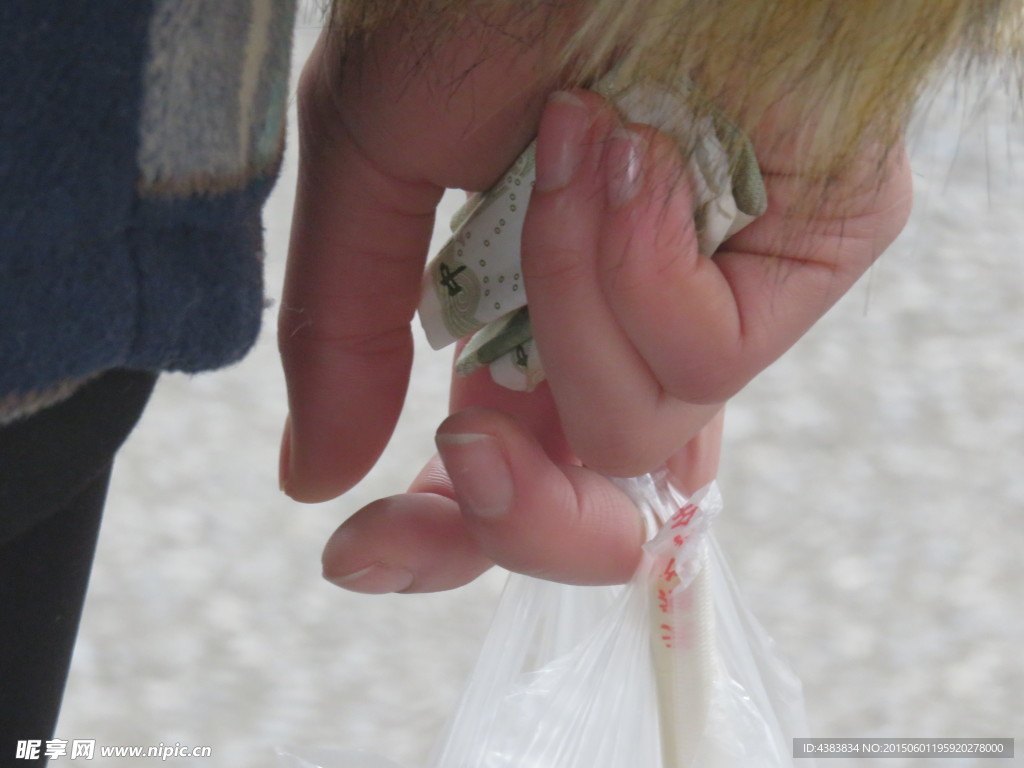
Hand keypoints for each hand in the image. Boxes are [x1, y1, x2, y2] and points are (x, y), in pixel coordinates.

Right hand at [282, 17, 911, 591]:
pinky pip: (708, 357)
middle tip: (465, 437)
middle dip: (519, 510)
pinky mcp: (816, 250)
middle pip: (605, 507)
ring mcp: (732, 292)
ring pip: (641, 434)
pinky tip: (623, 148)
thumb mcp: (375, 159)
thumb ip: (345, 329)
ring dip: (564, 303)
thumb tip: (314, 474)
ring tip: (562, 151)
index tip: (362, 549)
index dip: (451, 531)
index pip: (518, 469)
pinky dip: (633, 267)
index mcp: (544, 306)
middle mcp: (642, 319)